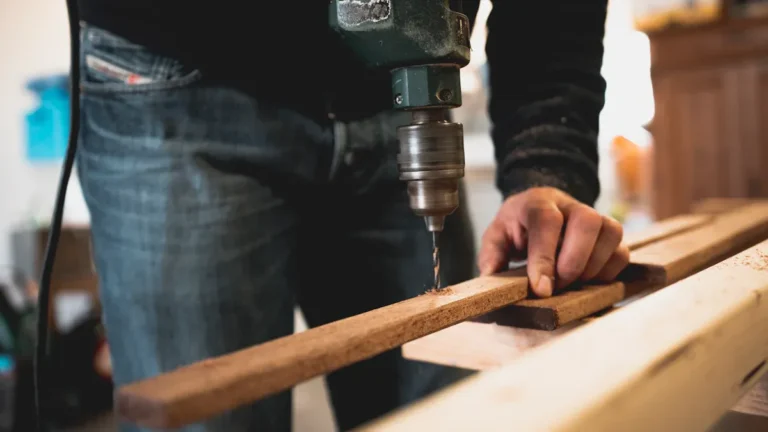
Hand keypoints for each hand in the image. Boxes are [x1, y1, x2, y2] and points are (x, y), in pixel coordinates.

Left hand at [478, 187, 629, 297]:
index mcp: (537, 202)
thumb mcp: (496, 237)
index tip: (542, 289)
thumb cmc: (517, 228)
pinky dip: (607, 272)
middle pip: (587, 221)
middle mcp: (570, 205)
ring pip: (611, 233)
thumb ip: (492, 256)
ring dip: (593, 267)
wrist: (538, 210)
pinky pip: (622, 252)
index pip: (546, 221)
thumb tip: (493, 278)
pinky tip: (587, 280)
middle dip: (574, 262)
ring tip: (571, 283)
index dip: (545, 257)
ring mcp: (595, 216)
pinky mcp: (610, 235)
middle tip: (557, 286)